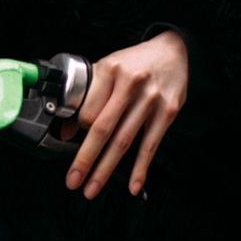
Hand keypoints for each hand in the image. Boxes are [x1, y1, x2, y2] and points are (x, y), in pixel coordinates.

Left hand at [65, 33, 188, 200]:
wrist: (174, 52)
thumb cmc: (135, 63)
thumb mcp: (108, 69)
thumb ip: (89, 96)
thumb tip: (68, 130)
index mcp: (111, 71)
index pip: (88, 109)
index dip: (76, 130)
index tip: (67, 145)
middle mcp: (131, 84)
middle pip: (103, 129)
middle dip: (85, 159)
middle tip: (73, 181)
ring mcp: (151, 99)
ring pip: (123, 141)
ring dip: (106, 169)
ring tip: (92, 188)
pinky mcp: (168, 112)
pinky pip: (150, 145)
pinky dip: (141, 168)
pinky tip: (133, 185)